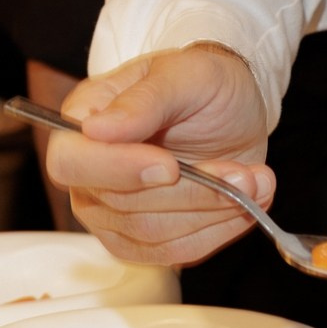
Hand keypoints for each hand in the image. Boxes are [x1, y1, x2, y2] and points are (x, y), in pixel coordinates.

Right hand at [47, 45, 270, 266]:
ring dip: (213, 211)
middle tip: (243, 173)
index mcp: (83, 119)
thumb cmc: (203, 84)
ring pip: (153, 233)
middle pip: (120, 205)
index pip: (71, 162)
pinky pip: (175, 252)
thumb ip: (144, 100)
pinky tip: (247, 201)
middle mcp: (88, 172)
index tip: (169, 166)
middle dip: (191, 192)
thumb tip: (96, 129)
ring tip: (254, 181)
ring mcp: (110, 212)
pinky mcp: (142, 240)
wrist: (232, 110)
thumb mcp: (186, 74)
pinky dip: (218, 230)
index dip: (117, 171)